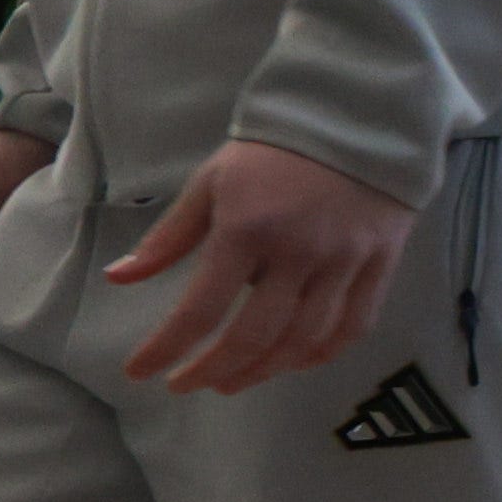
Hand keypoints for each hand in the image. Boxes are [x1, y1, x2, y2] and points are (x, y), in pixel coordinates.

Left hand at [110, 140, 421, 396]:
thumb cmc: (273, 151)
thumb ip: (170, 236)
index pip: (201, 308)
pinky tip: (294, 363)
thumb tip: (120, 279)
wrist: (357, 117)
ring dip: (263, 371)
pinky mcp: (380, 263)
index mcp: (247, 229)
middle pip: (254, 336)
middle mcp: (298, 253)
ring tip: (233, 380)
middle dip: (214, 370)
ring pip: (304, 340)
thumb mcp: (211, 183)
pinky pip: (353, 325)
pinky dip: (321, 355)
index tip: (140, 372)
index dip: (167, 348)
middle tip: (188, 384)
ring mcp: (344, 261)